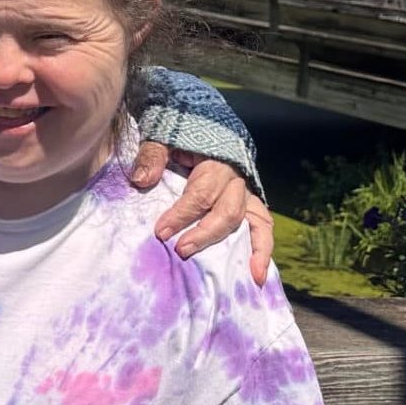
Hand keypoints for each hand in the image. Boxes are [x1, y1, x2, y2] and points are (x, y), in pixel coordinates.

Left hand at [130, 144, 272, 284]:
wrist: (201, 127)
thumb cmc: (179, 138)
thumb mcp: (162, 138)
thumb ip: (152, 155)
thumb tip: (142, 179)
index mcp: (215, 163)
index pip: (201, 193)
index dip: (182, 214)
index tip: (161, 232)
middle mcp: (236, 180)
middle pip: (227, 211)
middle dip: (204, 234)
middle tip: (181, 250)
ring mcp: (246, 193)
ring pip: (254, 222)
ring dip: (253, 250)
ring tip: (251, 277)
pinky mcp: (250, 205)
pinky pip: (262, 227)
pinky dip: (263, 250)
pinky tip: (258, 274)